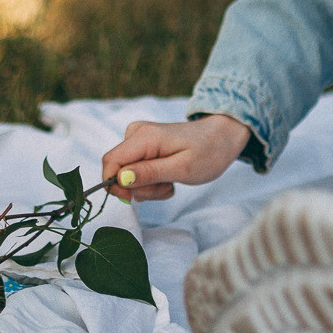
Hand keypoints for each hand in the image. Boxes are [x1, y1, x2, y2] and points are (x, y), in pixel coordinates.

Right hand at [102, 115, 251, 201]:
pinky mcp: (142, 147)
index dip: (115, 185)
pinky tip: (170, 177)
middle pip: (119, 171)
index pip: (110, 162)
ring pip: (128, 175)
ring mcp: (138, 139)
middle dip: (140, 187)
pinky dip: (152, 181)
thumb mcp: (182, 169)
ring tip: (171, 181)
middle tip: (166, 187)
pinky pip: (136, 172)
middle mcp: (136, 134)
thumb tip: (120, 179)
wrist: (222, 136)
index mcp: (144, 137)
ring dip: (149, 186)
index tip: (133, 198)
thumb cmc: (208, 151)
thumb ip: (150, 173)